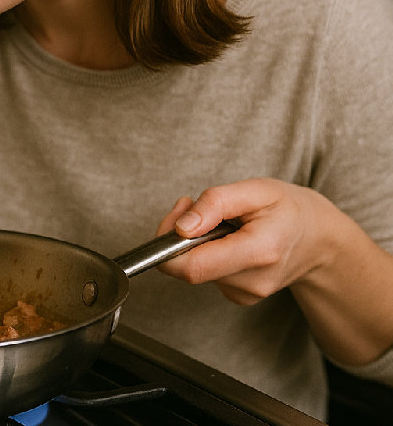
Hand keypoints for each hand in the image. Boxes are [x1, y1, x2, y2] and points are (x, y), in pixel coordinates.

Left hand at [156, 178, 333, 305]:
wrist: (317, 238)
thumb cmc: (286, 208)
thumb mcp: (254, 190)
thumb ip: (215, 204)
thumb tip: (182, 227)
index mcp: (259, 252)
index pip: (193, 267)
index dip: (168, 244)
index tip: (174, 217)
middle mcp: (252, 282)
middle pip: (189, 268)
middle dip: (178, 234)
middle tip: (192, 204)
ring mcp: (246, 294)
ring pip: (194, 269)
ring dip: (193, 241)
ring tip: (219, 220)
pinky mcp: (239, 296)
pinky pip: (205, 273)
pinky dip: (205, 252)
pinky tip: (225, 237)